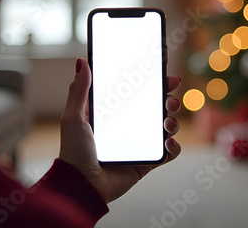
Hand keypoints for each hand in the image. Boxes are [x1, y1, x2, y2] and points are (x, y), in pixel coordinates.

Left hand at [59, 58, 180, 202]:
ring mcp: (140, 144)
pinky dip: (174, 147)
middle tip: (170, 92)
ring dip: (173, 120)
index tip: (161, 69)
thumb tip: (82, 62)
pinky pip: (168, 153)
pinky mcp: (147, 162)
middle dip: (167, 96)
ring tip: (168, 120)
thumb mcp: (73, 118)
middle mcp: (129, 127)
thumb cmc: (73, 153)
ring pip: (166, 126)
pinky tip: (168, 142)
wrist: (82, 186)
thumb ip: (79, 90)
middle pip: (155, 106)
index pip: (136, 92)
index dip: (150, 80)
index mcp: (113, 114)